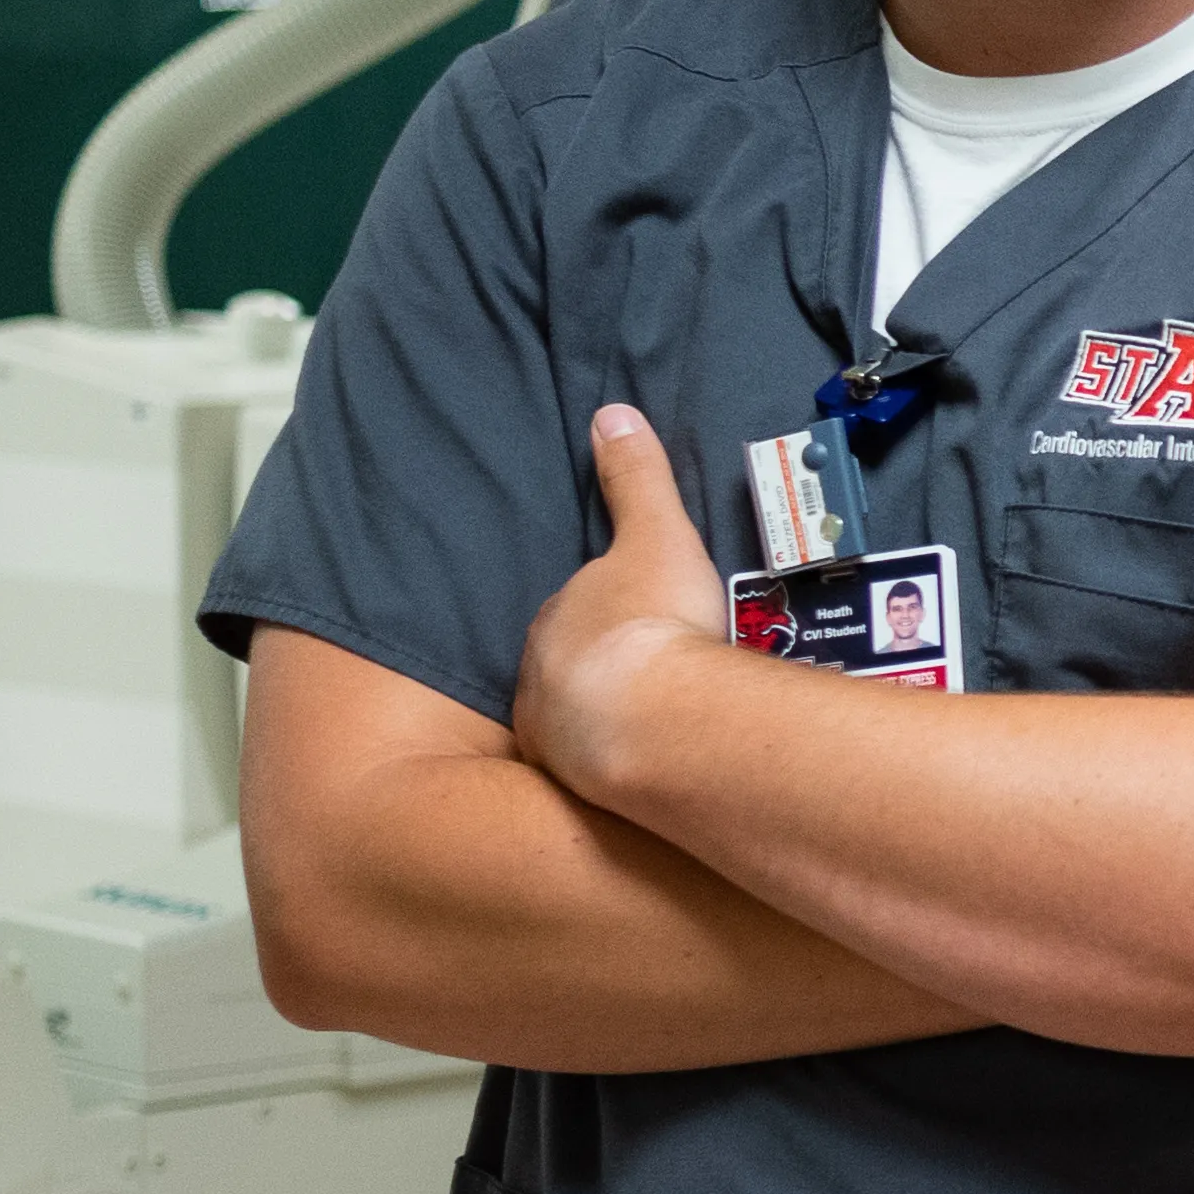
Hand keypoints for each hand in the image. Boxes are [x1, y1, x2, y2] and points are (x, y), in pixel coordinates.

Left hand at [513, 405, 735, 805]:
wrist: (646, 720)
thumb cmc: (653, 622)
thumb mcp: (656, 534)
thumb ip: (636, 478)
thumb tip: (611, 413)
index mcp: (557, 616)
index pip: (573, 612)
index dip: (604, 617)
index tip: (638, 626)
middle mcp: (537, 674)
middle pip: (566, 667)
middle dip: (599, 672)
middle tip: (650, 678)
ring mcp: (548, 731)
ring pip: (572, 719)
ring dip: (604, 721)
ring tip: (653, 728)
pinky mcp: (566, 780)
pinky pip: (588, 768)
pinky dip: (611, 763)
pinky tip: (646, 766)